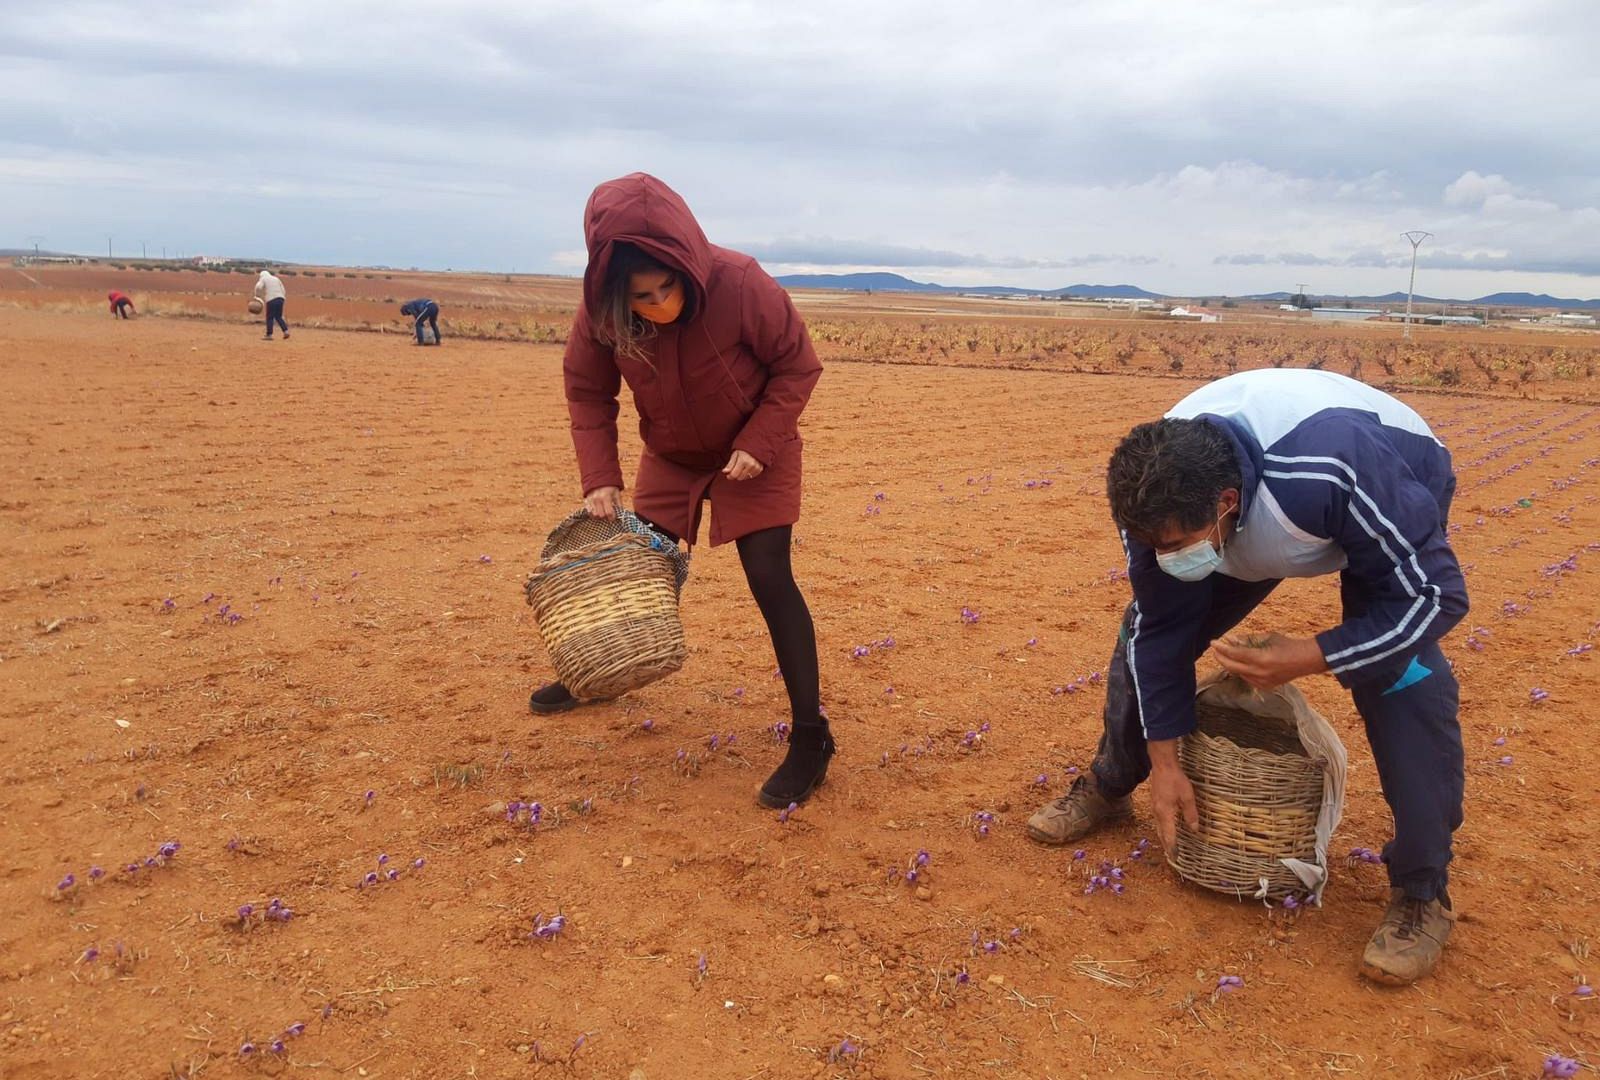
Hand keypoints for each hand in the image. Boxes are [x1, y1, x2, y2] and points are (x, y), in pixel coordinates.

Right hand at [584, 486, 621, 518]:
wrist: (599, 478)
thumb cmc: (610, 487)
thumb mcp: (617, 494)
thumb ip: (619, 504)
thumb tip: (621, 514)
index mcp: (605, 497)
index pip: (609, 512)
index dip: (612, 517)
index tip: (613, 517)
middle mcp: (597, 499)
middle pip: (601, 515)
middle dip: (605, 517)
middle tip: (608, 515)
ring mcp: (590, 500)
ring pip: (594, 515)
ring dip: (599, 516)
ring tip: (603, 512)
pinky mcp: (586, 501)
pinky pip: (588, 512)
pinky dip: (593, 513)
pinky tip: (597, 510)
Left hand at [722, 450, 763, 480]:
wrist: (756, 444)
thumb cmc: (743, 449)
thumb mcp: (735, 454)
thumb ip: (730, 464)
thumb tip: (724, 471)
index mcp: (743, 460)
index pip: (734, 474)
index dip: (730, 476)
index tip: (728, 475)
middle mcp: (751, 465)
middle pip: (740, 477)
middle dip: (736, 475)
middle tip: (735, 469)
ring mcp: (756, 467)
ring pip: (746, 478)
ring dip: (742, 475)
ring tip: (742, 467)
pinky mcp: (760, 469)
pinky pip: (751, 476)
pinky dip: (748, 474)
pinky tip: (747, 468)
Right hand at [1148, 740, 1199, 850]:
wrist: (1162, 764)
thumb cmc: (1176, 779)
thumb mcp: (1188, 797)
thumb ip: (1190, 814)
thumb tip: (1194, 829)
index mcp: (1165, 813)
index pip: (1169, 835)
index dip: (1172, 847)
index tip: (1175, 857)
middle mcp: (1157, 813)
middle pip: (1161, 833)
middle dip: (1166, 845)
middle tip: (1172, 856)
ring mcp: (1154, 807)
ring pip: (1158, 827)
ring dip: (1164, 837)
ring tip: (1169, 845)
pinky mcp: (1155, 802)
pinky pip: (1158, 820)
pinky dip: (1162, 828)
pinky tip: (1166, 828)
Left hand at [1211, 632, 1328, 690]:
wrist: (1307, 660)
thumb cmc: (1288, 645)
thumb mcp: (1268, 637)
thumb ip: (1248, 639)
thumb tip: (1230, 639)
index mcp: (1262, 658)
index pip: (1235, 654)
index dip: (1222, 648)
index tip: (1213, 642)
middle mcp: (1260, 672)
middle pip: (1232, 667)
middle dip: (1220, 658)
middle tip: (1214, 649)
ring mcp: (1263, 682)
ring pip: (1238, 673)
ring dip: (1230, 664)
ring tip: (1225, 654)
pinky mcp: (1266, 686)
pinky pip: (1247, 679)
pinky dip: (1241, 671)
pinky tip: (1238, 664)